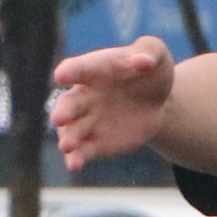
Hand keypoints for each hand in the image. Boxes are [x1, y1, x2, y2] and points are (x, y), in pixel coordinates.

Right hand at [49, 38, 174, 170]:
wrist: (157, 104)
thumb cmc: (151, 72)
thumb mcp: (157, 55)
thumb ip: (149, 52)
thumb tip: (141, 62)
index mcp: (95, 69)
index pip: (79, 69)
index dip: (70, 71)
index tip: (60, 75)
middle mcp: (85, 95)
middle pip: (68, 103)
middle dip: (63, 111)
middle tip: (58, 118)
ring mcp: (88, 120)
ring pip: (71, 130)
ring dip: (68, 138)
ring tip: (67, 147)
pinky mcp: (96, 142)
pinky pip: (83, 151)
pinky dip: (77, 158)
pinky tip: (75, 164)